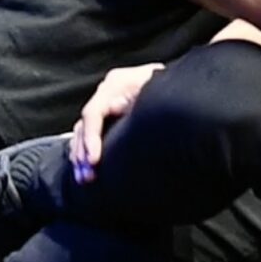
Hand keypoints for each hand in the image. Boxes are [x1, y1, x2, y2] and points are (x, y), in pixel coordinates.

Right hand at [68, 61, 164, 180]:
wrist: (180, 84)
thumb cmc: (171, 89)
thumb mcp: (157, 93)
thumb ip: (137, 102)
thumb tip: (115, 108)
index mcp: (117, 83)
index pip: (93, 112)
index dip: (91, 137)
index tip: (94, 159)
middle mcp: (107, 92)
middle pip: (84, 125)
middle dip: (84, 153)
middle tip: (89, 175)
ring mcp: (104, 102)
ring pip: (81, 132)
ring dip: (81, 156)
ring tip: (85, 178)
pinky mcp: (106, 115)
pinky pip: (86, 135)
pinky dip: (83, 152)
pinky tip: (84, 169)